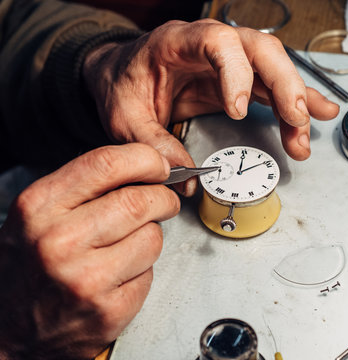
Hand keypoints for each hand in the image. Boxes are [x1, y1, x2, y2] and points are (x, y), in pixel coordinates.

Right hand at [0, 144, 178, 358]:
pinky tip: (120, 275)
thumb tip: (144, 165)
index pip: (107, 163)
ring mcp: (86, 279)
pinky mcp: (109, 309)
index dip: (146, 159)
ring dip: (151, 236)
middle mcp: (59, 241)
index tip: (159, 165)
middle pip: (139, 201)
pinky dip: (144, 269)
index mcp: (38, 207)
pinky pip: (150, 272)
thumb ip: (84, 187)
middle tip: (164, 202)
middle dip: (163, 198)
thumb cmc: (27, 268)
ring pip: (152, 237)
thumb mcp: (37, 215)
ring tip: (128, 245)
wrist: (8, 332)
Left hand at [83, 19, 339, 195]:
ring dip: (295, 102)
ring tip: (302, 137)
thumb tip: (183, 175)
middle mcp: (212, 44)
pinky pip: (274, 86)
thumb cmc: (124, 83)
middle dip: (285, 84)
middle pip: (261, 50)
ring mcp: (230, 61)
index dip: (236, 72)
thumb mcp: (124, 116)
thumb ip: (152, 143)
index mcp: (178, 42)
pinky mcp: (240, 78)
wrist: (122, 72)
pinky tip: (318, 114)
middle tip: (295, 118)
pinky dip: (297, 102)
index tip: (239, 109)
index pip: (218, 43)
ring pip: (275, 69)